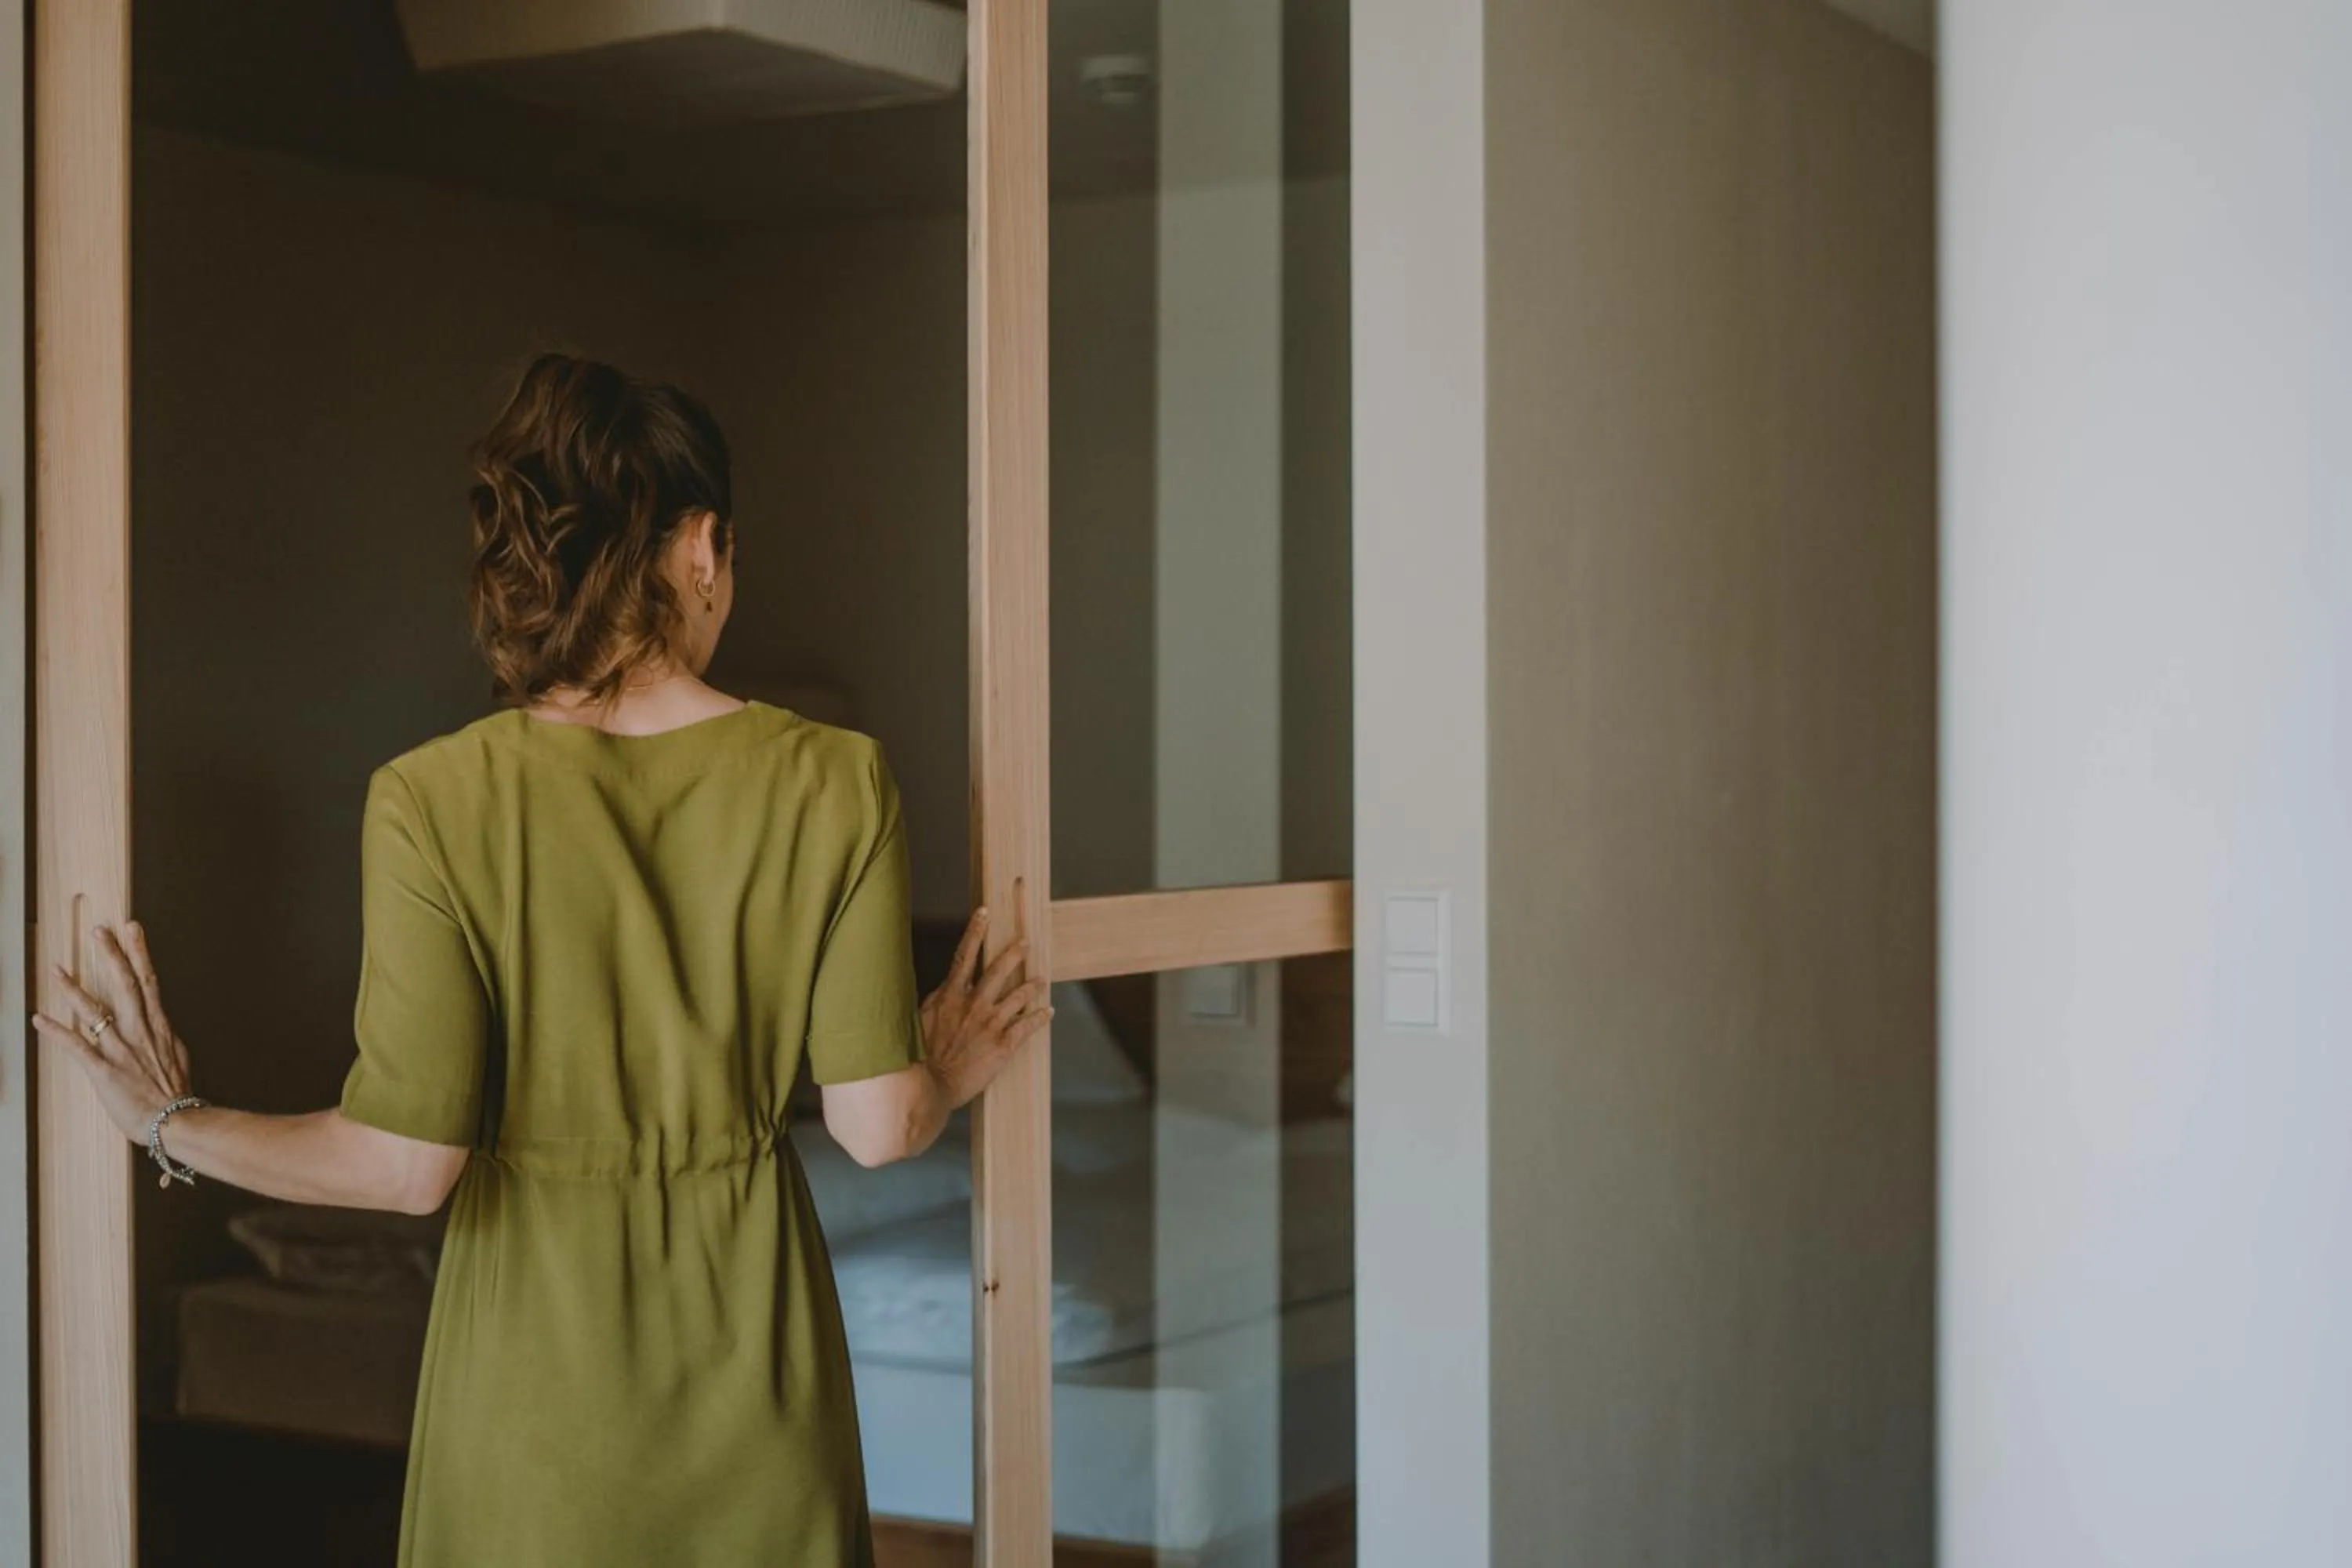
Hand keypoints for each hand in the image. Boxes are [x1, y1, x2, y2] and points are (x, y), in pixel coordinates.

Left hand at [32, 921, 194, 1145]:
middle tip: (100, 931)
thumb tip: (159, 1021)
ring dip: (73, 989)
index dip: (138, 953)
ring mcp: (120, 1049)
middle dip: (111, 955)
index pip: (147, 981)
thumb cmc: (175, 1092)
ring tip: (57, 969)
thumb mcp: (176, 1055)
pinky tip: (39, 1018)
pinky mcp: (103, 1070)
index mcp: (158, 1027)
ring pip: (95, 1011)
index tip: (131, 929)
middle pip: (125, 985)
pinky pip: (76, 1046)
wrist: (175, 1120)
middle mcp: (139, 1032)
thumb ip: (163, 1035)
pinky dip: (56, 1031)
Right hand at [920, 904, 1051, 1110]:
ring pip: (1017, 996)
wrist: (926, 1086)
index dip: (975, 932)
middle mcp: (973, 1004)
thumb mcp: (919, 1021)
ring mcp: (990, 1023)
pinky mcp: (1003, 1045)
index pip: (964, 956)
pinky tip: (1048, 1012)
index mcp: (949, 995)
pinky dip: (1039, 1017)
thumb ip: (936, 1002)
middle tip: (1026, 942)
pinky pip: (1026, 1026)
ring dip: (1031, 986)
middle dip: (1014, 954)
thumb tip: (944, 988)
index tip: (984, 912)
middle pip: (998, 970)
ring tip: (1041, 980)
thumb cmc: (916, 1056)